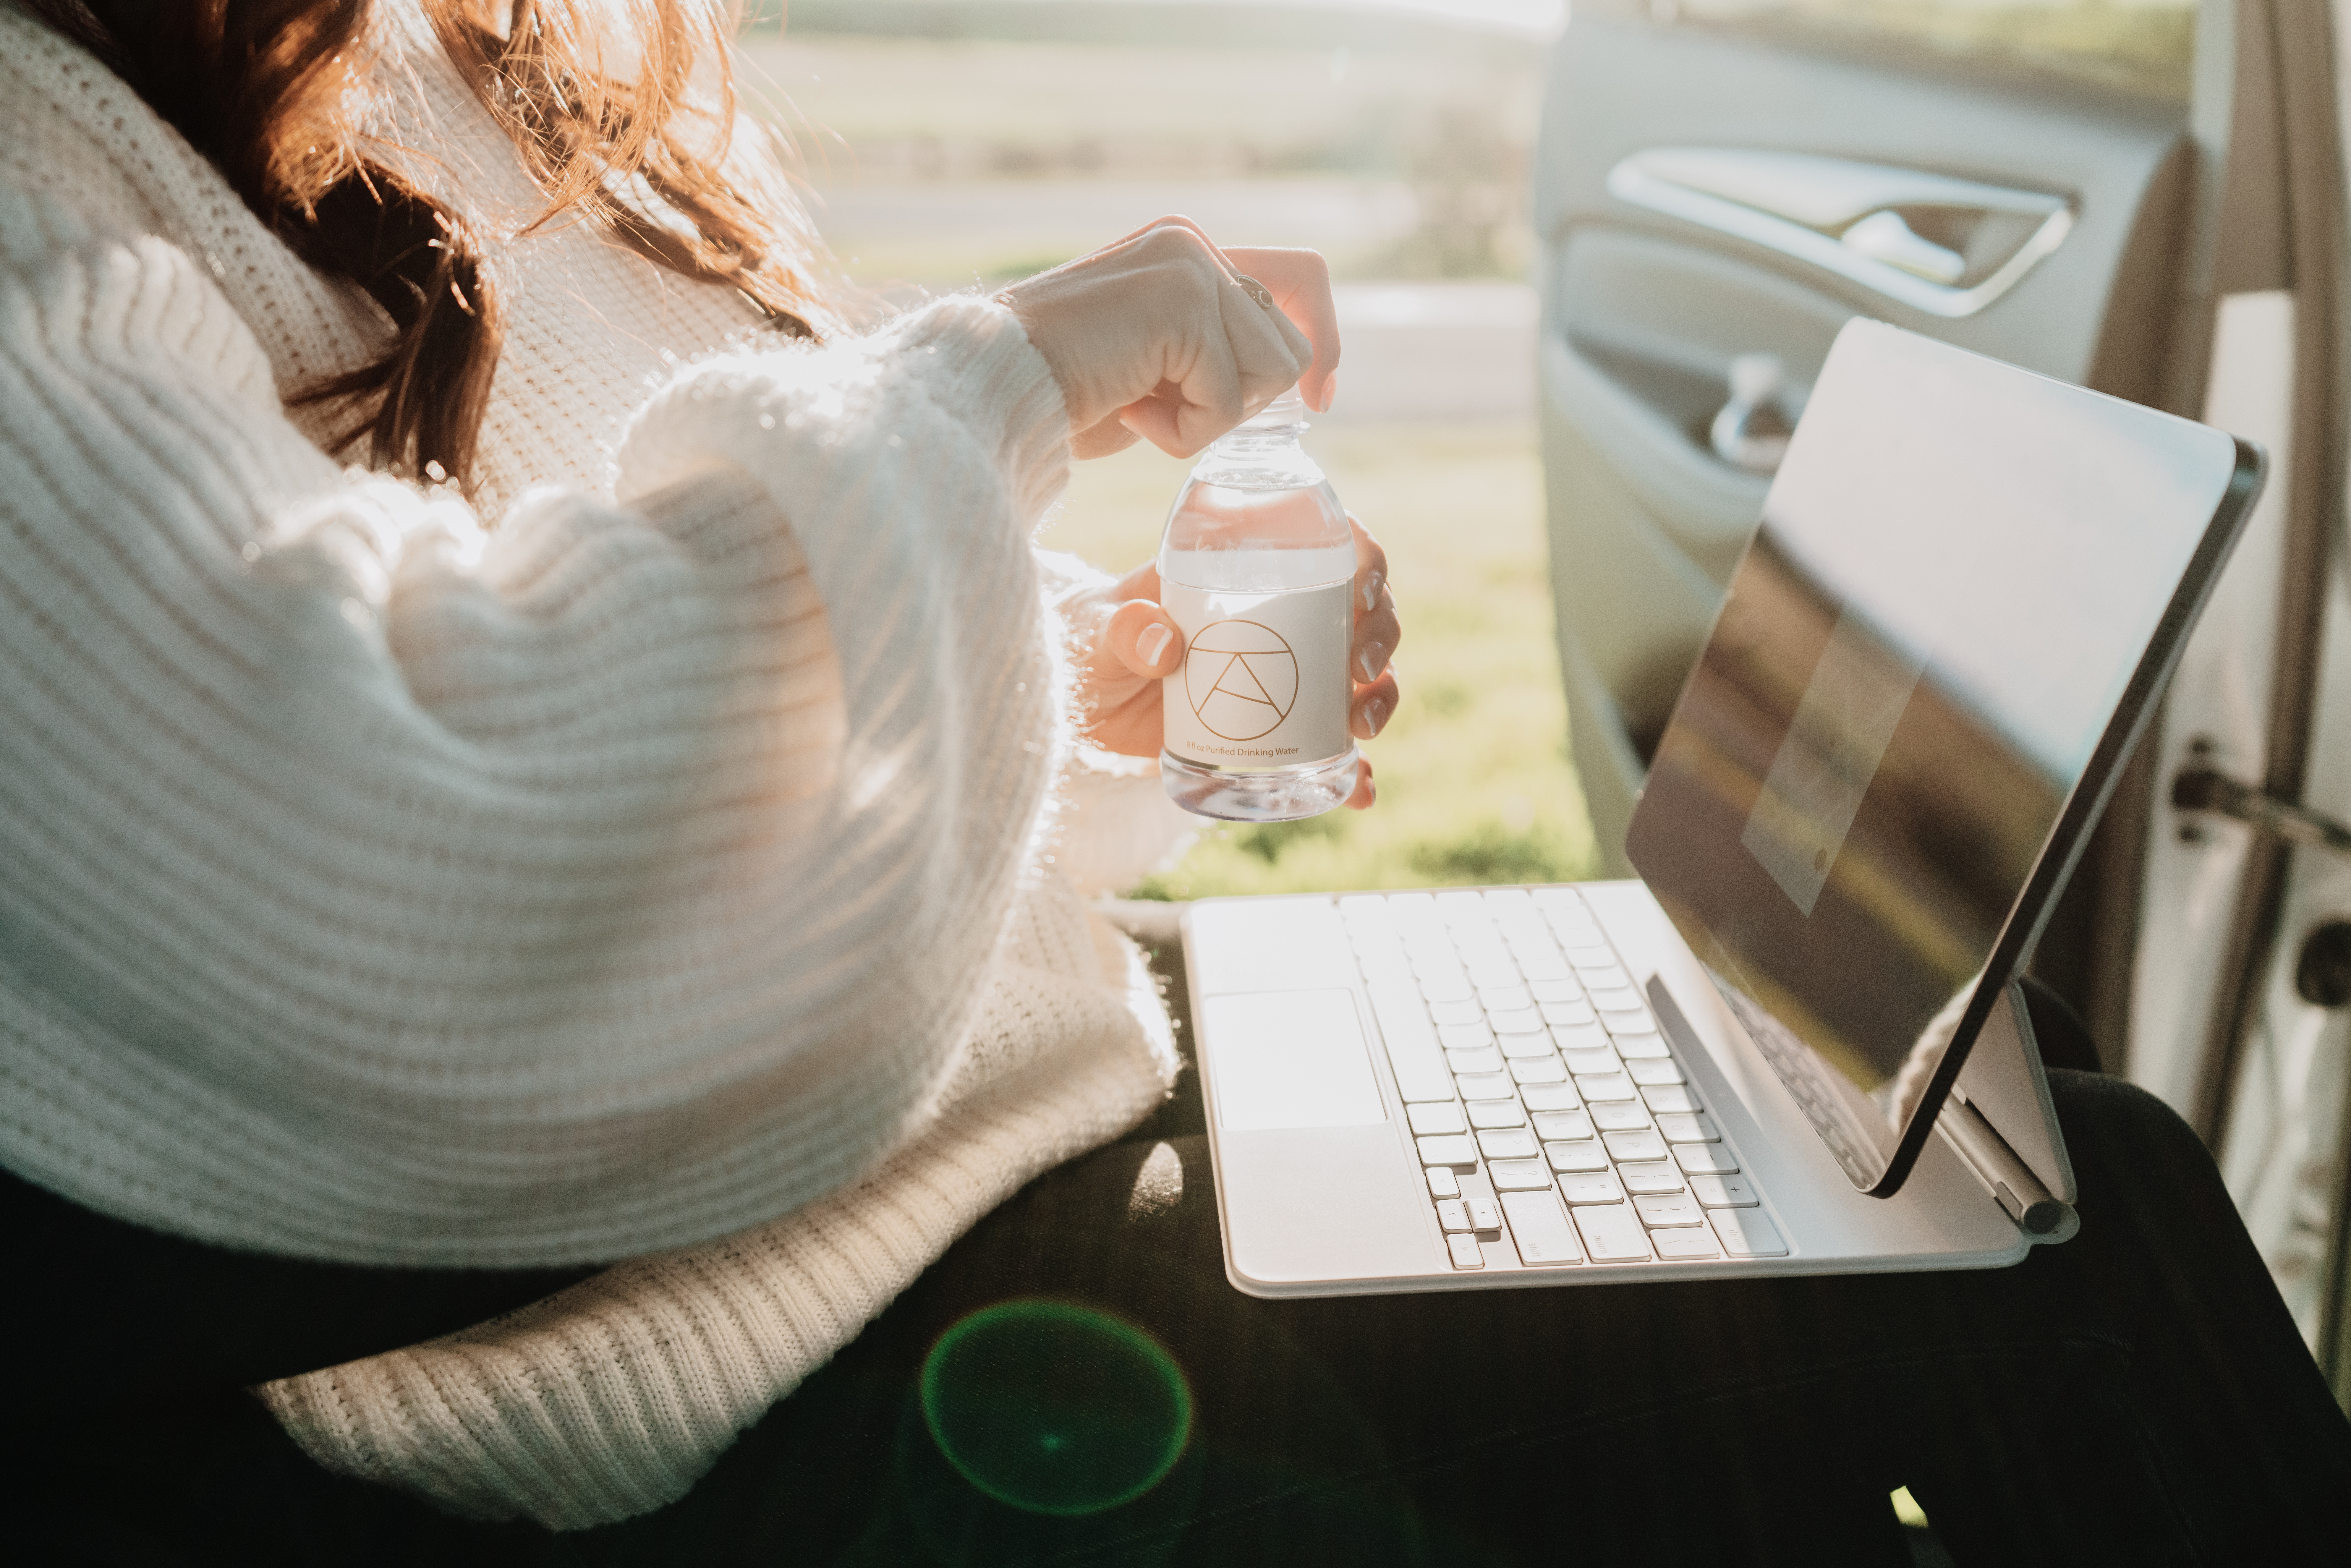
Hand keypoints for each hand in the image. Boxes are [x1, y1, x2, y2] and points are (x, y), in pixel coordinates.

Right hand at [1000, 218, 1340, 459]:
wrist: (996, 388)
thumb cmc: (1064, 390)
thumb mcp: (1157, 361)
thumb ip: (1210, 347)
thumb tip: (1283, 375)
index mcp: (1185, 249)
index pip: (1298, 277)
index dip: (1323, 339)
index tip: (1320, 399)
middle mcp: (1191, 243)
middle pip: (1288, 343)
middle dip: (1238, 400)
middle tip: (1158, 404)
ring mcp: (1188, 265)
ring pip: (1269, 372)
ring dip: (1208, 416)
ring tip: (1138, 403)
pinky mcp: (1180, 302)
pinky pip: (1228, 399)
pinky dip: (1183, 429)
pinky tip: (1127, 408)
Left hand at [1074, 516, 1399, 809]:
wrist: (1082, 707)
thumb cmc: (1091, 646)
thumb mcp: (1099, 630)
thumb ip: (1124, 628)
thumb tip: (1162, 643)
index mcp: (1249, 571)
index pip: (1327, 547)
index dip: (1365, 561)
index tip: (1364, 592)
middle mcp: (1282, 617)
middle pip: (1362, 612)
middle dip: (1380, 637)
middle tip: (1362, 670)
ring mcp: (1287, 674)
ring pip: (1361, 676)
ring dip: (1380, 698)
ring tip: (1364, 728)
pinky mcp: (1279, 727)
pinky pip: (1331, 744)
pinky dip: (1354, 767)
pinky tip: (1361, 791)